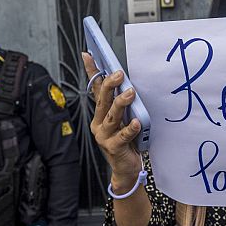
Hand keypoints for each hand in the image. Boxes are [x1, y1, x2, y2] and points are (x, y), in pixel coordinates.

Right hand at [82, 52, 142, 189]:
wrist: (126, 170)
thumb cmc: (126, 142)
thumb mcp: (123, 119)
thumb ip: (122, 104)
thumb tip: (127, 82)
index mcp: (101, 114)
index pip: (95, 89)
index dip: (92, 72)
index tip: (88, 55)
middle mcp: (99, 124)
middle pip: (102, 100)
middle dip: (109, 85)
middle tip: (118, 73)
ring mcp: (104, 136)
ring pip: (111, 117)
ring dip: (120, 103)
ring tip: (130, 93)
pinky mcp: (114, 148)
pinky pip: (122, 136)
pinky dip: (130, 129)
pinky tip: (136, 122)